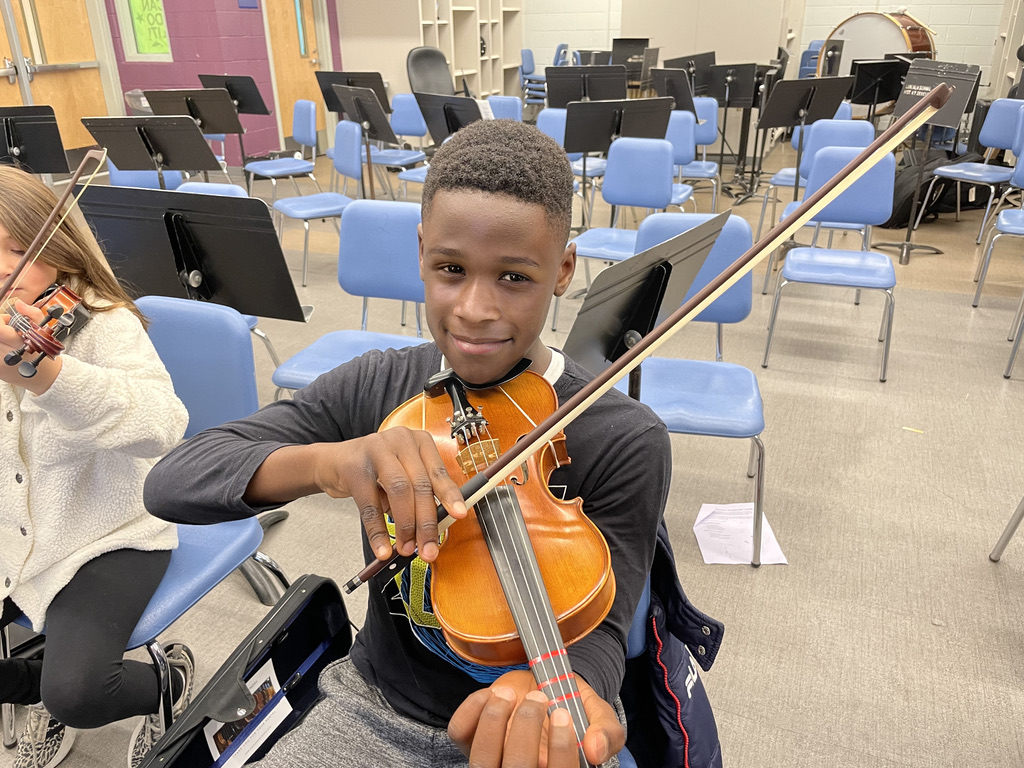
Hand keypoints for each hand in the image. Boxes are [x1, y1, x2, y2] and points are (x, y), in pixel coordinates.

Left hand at [0, 300, 60, 393]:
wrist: (44, 378)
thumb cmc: (45, 355)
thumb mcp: (45, 332)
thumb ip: (32, 314)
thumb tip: (18, 303)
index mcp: (18, 344)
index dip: (1, 320)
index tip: (9, 320)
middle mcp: (4, 355)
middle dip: (0, 327)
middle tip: (10, 329)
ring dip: (0, 336)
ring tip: (10, 340)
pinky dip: (0, 345)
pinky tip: (8, 349)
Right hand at [310, 426, 466, 561]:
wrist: (334, 462)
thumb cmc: (375, 469)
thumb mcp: (403, 474)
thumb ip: (420, 493)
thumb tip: (434, 528)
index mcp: (419, 442)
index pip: (438, 471)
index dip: (450, 495)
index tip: (460, 514)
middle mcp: (400, 440)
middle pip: (419, 484)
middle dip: (426, 522)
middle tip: (429, 548)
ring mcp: (376, 450)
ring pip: (399, 491)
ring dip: (406, 525)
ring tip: (406, 548)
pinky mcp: (355, 467)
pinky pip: (370, 505)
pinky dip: (378, 531)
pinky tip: (382, 548)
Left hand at [449, 670, 623, 766]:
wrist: (549, 685)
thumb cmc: (574, 708)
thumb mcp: (599, 717)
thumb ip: (606, 732)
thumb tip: (595, 749)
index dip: (561, 749)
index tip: (563, 714)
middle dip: (526, 728)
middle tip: (539, 698)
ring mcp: (493, 758)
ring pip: (482, 759)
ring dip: (494, 721)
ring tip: (510, 694)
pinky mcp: (472, 738)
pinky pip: (460, 733)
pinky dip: (471, 710)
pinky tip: (490, 694)